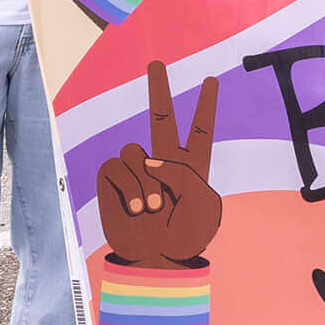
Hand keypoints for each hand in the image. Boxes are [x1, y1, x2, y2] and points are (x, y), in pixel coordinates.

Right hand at [97, 61, 223, 267]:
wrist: (157, 260)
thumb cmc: (184, 235)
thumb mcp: (201, 203)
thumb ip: (181, 174)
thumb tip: (149, 161)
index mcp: (192, 165)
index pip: (200, 129)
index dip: (205, 106)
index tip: (211, 81)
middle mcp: (163, 162)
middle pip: (160, 118)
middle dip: (158, 90)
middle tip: (156, 63)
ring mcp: (137, 170)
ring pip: (135, 151)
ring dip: (145, 183)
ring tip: (154, 210)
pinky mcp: (113, 180)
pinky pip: (117, 168)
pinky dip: (129, 190)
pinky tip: (136, 210)